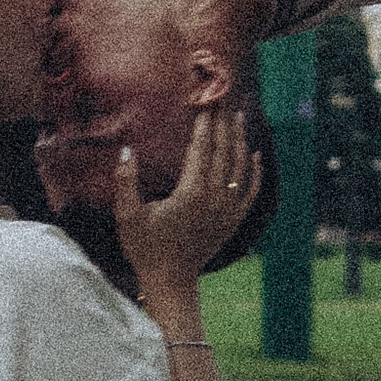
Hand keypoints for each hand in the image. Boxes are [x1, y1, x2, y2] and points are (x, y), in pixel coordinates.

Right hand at [111, 103, 253, 295]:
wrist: (170, 281)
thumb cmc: (145, 248)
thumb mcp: (127, 215)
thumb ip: (126, 181)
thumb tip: (127, 150)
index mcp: (190, 193)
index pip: (201, 149)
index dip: (204, 123)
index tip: (205, 102)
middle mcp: (214, 199)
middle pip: (223, 152)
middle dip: (222, 124)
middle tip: (222, 99)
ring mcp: (227, 211)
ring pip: (239, 168)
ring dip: (239, 140)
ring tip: (237, 117)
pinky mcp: (233, 221)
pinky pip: (250, 191)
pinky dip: (254, 172)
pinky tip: (255, 155)